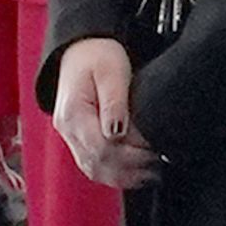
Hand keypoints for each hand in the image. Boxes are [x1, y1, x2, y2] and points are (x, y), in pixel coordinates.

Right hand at [52, 37, 160, 190]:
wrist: (80, 48)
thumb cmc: (97, 54)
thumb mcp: (111, 71)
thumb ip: (115, 102)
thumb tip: (117, 132)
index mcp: (73, 114)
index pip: (101, 148)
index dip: (130, 155)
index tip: (153, 151)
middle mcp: (67, 130)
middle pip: (97, 164)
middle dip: (130, 170)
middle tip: (158, 167)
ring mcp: (70, 136)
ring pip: (94, 170)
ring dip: (123, 177)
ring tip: (151, 175)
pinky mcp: (78, 138)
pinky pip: (93, 164)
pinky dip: (114, 172)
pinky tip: (134, 173)